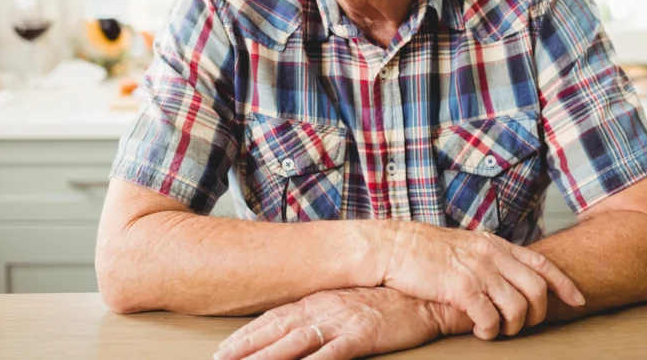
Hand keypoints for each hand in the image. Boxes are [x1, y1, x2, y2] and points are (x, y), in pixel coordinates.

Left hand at [213, 287, 472, 359]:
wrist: (425, 293)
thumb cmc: (388, 301)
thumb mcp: (348, 304)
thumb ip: (321, 314)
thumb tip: (296, 329)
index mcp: (317, 302)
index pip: (272, 319)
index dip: (245, 337)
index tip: (221, 351)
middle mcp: (322, 309)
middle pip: (274, 331)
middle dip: (243, 349)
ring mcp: (339, 321)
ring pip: (292, 343)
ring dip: (265, 358)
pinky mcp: (360, 335)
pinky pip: (329, 355)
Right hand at [374, 221, 583, 338]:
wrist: (394, 247)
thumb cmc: (426, 250)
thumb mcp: (467, 244)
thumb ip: (490, 256)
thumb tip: (510, 272)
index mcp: (495, 244)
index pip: (542, 263)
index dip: (564, 284)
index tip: (578, 300)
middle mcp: (492, 255)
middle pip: (537, 289)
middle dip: (538, 314)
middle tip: (523, 326)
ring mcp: (478, 271)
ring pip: (518, 308)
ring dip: (513, 326)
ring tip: (499, 330)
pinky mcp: (461, 289)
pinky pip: (491, 319)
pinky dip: (490, 331)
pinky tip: (480, 331)